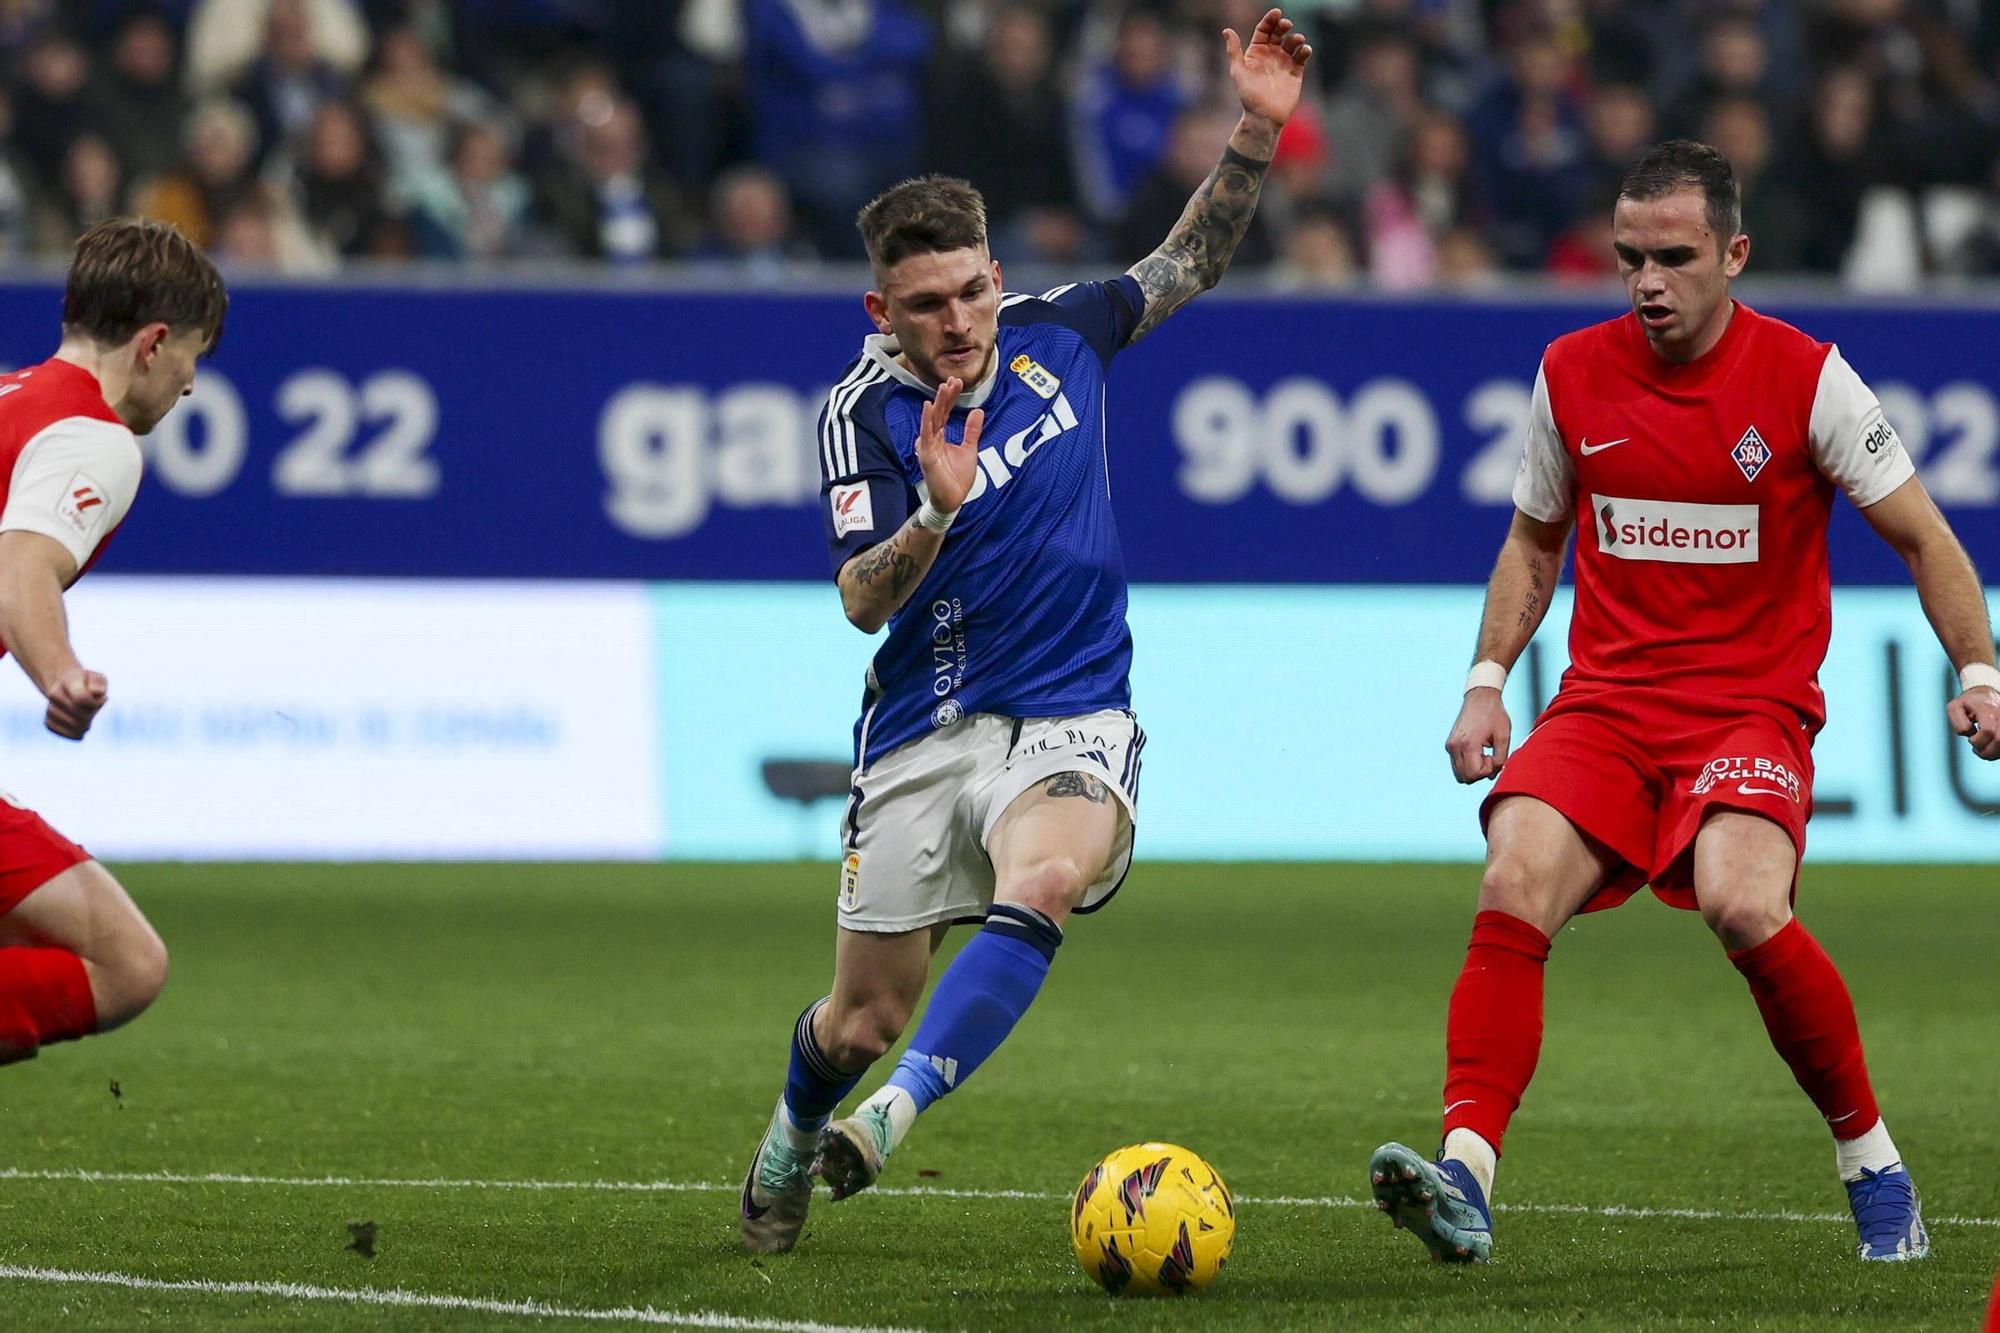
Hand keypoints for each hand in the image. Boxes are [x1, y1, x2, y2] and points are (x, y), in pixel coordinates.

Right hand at [45, 666, 106, 740]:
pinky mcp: (48, 722)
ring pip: (75, 728)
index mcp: (68, 681)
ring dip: (86, 724)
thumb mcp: (97, 678)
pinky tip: (79, 724)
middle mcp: (55, 694)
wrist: (66, 687)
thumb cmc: (88, 683)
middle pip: (81, 717)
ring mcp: (50, 709)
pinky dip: (78, 733)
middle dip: (93, 714)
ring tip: (85, 713)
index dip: (96, 704)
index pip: (82, 699)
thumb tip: (97, 692)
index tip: (102, 698)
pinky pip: (69, 735)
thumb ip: (98, 683)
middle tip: (94, 706)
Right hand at [915, 377, 983, 515]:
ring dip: (938, 403)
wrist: (953, 499)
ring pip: (932, 420)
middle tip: (953, 380)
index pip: (945, 412)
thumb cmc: (957, 477)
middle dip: (945, 396)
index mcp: (941, 436)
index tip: (957, 382)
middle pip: (939, 412)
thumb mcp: (969, 449)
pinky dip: (926, 420)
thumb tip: (978, 411)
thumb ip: (972, 430)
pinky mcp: (926, 455)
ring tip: (943, 387)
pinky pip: (926, 434)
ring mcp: (928, 446)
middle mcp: (933, 438)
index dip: (950, 397)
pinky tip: (928, 406)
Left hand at [1225, 9, 1311, 126]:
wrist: (1265, 116)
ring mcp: (1284, 62)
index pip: (1264, 30)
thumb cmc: (1249, 95)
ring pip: (1292, 42)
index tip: (1277, 13)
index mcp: (1256, 52)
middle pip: (1278, 33)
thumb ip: (1234, 50)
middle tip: (1286, 24)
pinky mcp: (1296, 71)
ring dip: (1295, 38)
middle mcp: (1271, 55)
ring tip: (1296, 40)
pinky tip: (1304, 51)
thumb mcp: (1238, 71)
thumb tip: (1226, 30)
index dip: (1270, 20)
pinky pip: (1302, 56)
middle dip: (1283, 25)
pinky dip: (1305, 51)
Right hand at [1446, 687, 1510, 782]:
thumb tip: (1492, 775)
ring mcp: (1450, 745)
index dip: (1487, 771)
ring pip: (1459, 773)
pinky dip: (1467, 764)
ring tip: (1483, 755)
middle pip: (1464, 777)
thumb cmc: (1494, 714)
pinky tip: (1477, 752)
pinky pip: (1457, 764)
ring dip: (1473, 769)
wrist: (1480, 697)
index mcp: (1468, 744)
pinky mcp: (1450, 744)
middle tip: (1489, 757)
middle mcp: (1455, 746)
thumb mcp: (1504, 737)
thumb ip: (1500, 759)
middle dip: (1479, 773)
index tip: (1493, 757)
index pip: (1473, 774)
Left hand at [1948, 685, 1999, 760]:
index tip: (1971, 738)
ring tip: (1983, 749)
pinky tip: (1990, 748)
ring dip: (1993, 753)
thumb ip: (1959, 724)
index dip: (1977, 740)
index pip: (1988, 730)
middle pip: (1999, 740)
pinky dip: (1997, 751)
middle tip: (1976, 749)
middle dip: (1986, 751)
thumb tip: (1971, 734)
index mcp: (1986, 709)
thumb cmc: (1968, 703)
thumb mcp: (1954, 708)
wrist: (1985, 696)